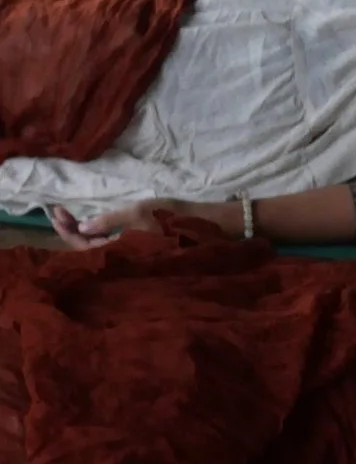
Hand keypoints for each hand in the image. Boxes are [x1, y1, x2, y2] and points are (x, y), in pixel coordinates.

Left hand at [47, 196, 167, 243]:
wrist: (190, 223)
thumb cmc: (164, 218)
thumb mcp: (135, 214)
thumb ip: (109, 221)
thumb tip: (82, 227)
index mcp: (120, 249)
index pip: (85, 247)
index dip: (69, 232)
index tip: (57, 215)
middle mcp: (118, 252)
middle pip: (86, 246)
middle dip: (70, 229)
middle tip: (57, 210)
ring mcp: (122, 247)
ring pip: (93, 242)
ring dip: (78, 227)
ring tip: (65, 213)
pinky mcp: (127, 241)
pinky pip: (102, 238)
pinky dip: (90, 228)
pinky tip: (84, 219)